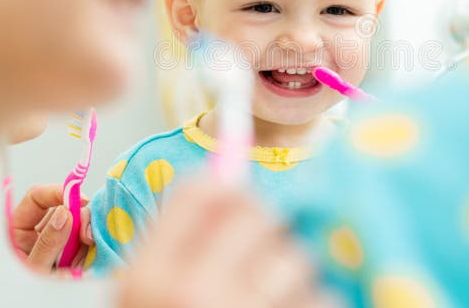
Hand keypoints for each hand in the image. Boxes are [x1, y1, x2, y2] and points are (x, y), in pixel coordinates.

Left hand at [10, 184, 94, 273]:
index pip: (37, 198)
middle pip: (62, 207)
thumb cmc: (18, 295)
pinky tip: (86, 258)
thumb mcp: (32, 269)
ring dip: (85, 235)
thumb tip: (64, 214)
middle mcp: (37, 232)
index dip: (57, 192)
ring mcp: (55, 242)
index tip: (79, 200)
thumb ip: (47, 242)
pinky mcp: (69, 253)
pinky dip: (89, 248)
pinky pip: (84, 241)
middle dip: (80, 216)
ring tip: (85, 253)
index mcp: (17, 230)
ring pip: (77, 224)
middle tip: (88, 235)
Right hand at [118, 178, 340, 307]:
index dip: (228, 195)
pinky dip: (312, 306)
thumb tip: (227, 174)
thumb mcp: (147, 297)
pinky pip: (321, 297)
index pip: (205, 192)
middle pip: (257, 214)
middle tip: (254, 265)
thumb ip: (178, 243)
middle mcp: (194, 294)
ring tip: (267, 306)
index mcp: (148, 279)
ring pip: (296, 256)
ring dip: (291, 278)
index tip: (237, 213)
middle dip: (262, 236)